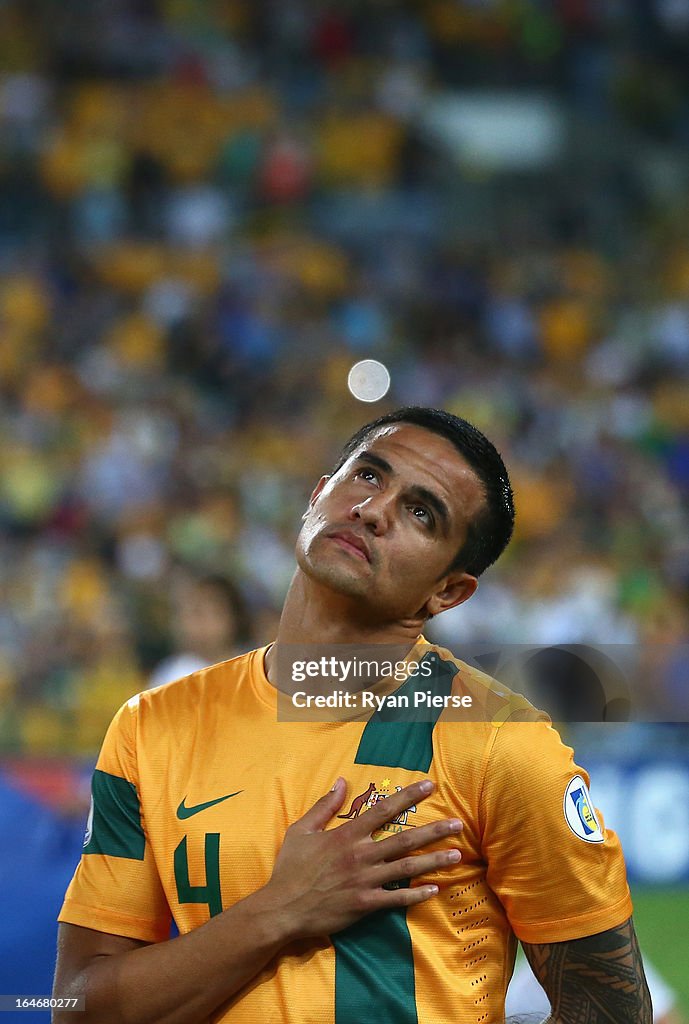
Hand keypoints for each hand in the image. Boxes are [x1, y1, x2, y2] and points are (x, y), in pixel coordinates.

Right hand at [264, 778, 461, 939]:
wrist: (282, 908)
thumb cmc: (290, 868)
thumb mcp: (302, 830)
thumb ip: (324, 806)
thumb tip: (341, 781)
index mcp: (347, 834)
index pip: (384, 810)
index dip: (408, 796)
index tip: (428, 786)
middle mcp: (361, 855)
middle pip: (404, 839)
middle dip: (434, 830)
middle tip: (457, 823)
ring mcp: (365, 880)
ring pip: (406, 868)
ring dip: (434, 861)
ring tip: (457, 854)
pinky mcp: (365, 904)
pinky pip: (396, 899)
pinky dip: (417, 895)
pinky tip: (435, 889)